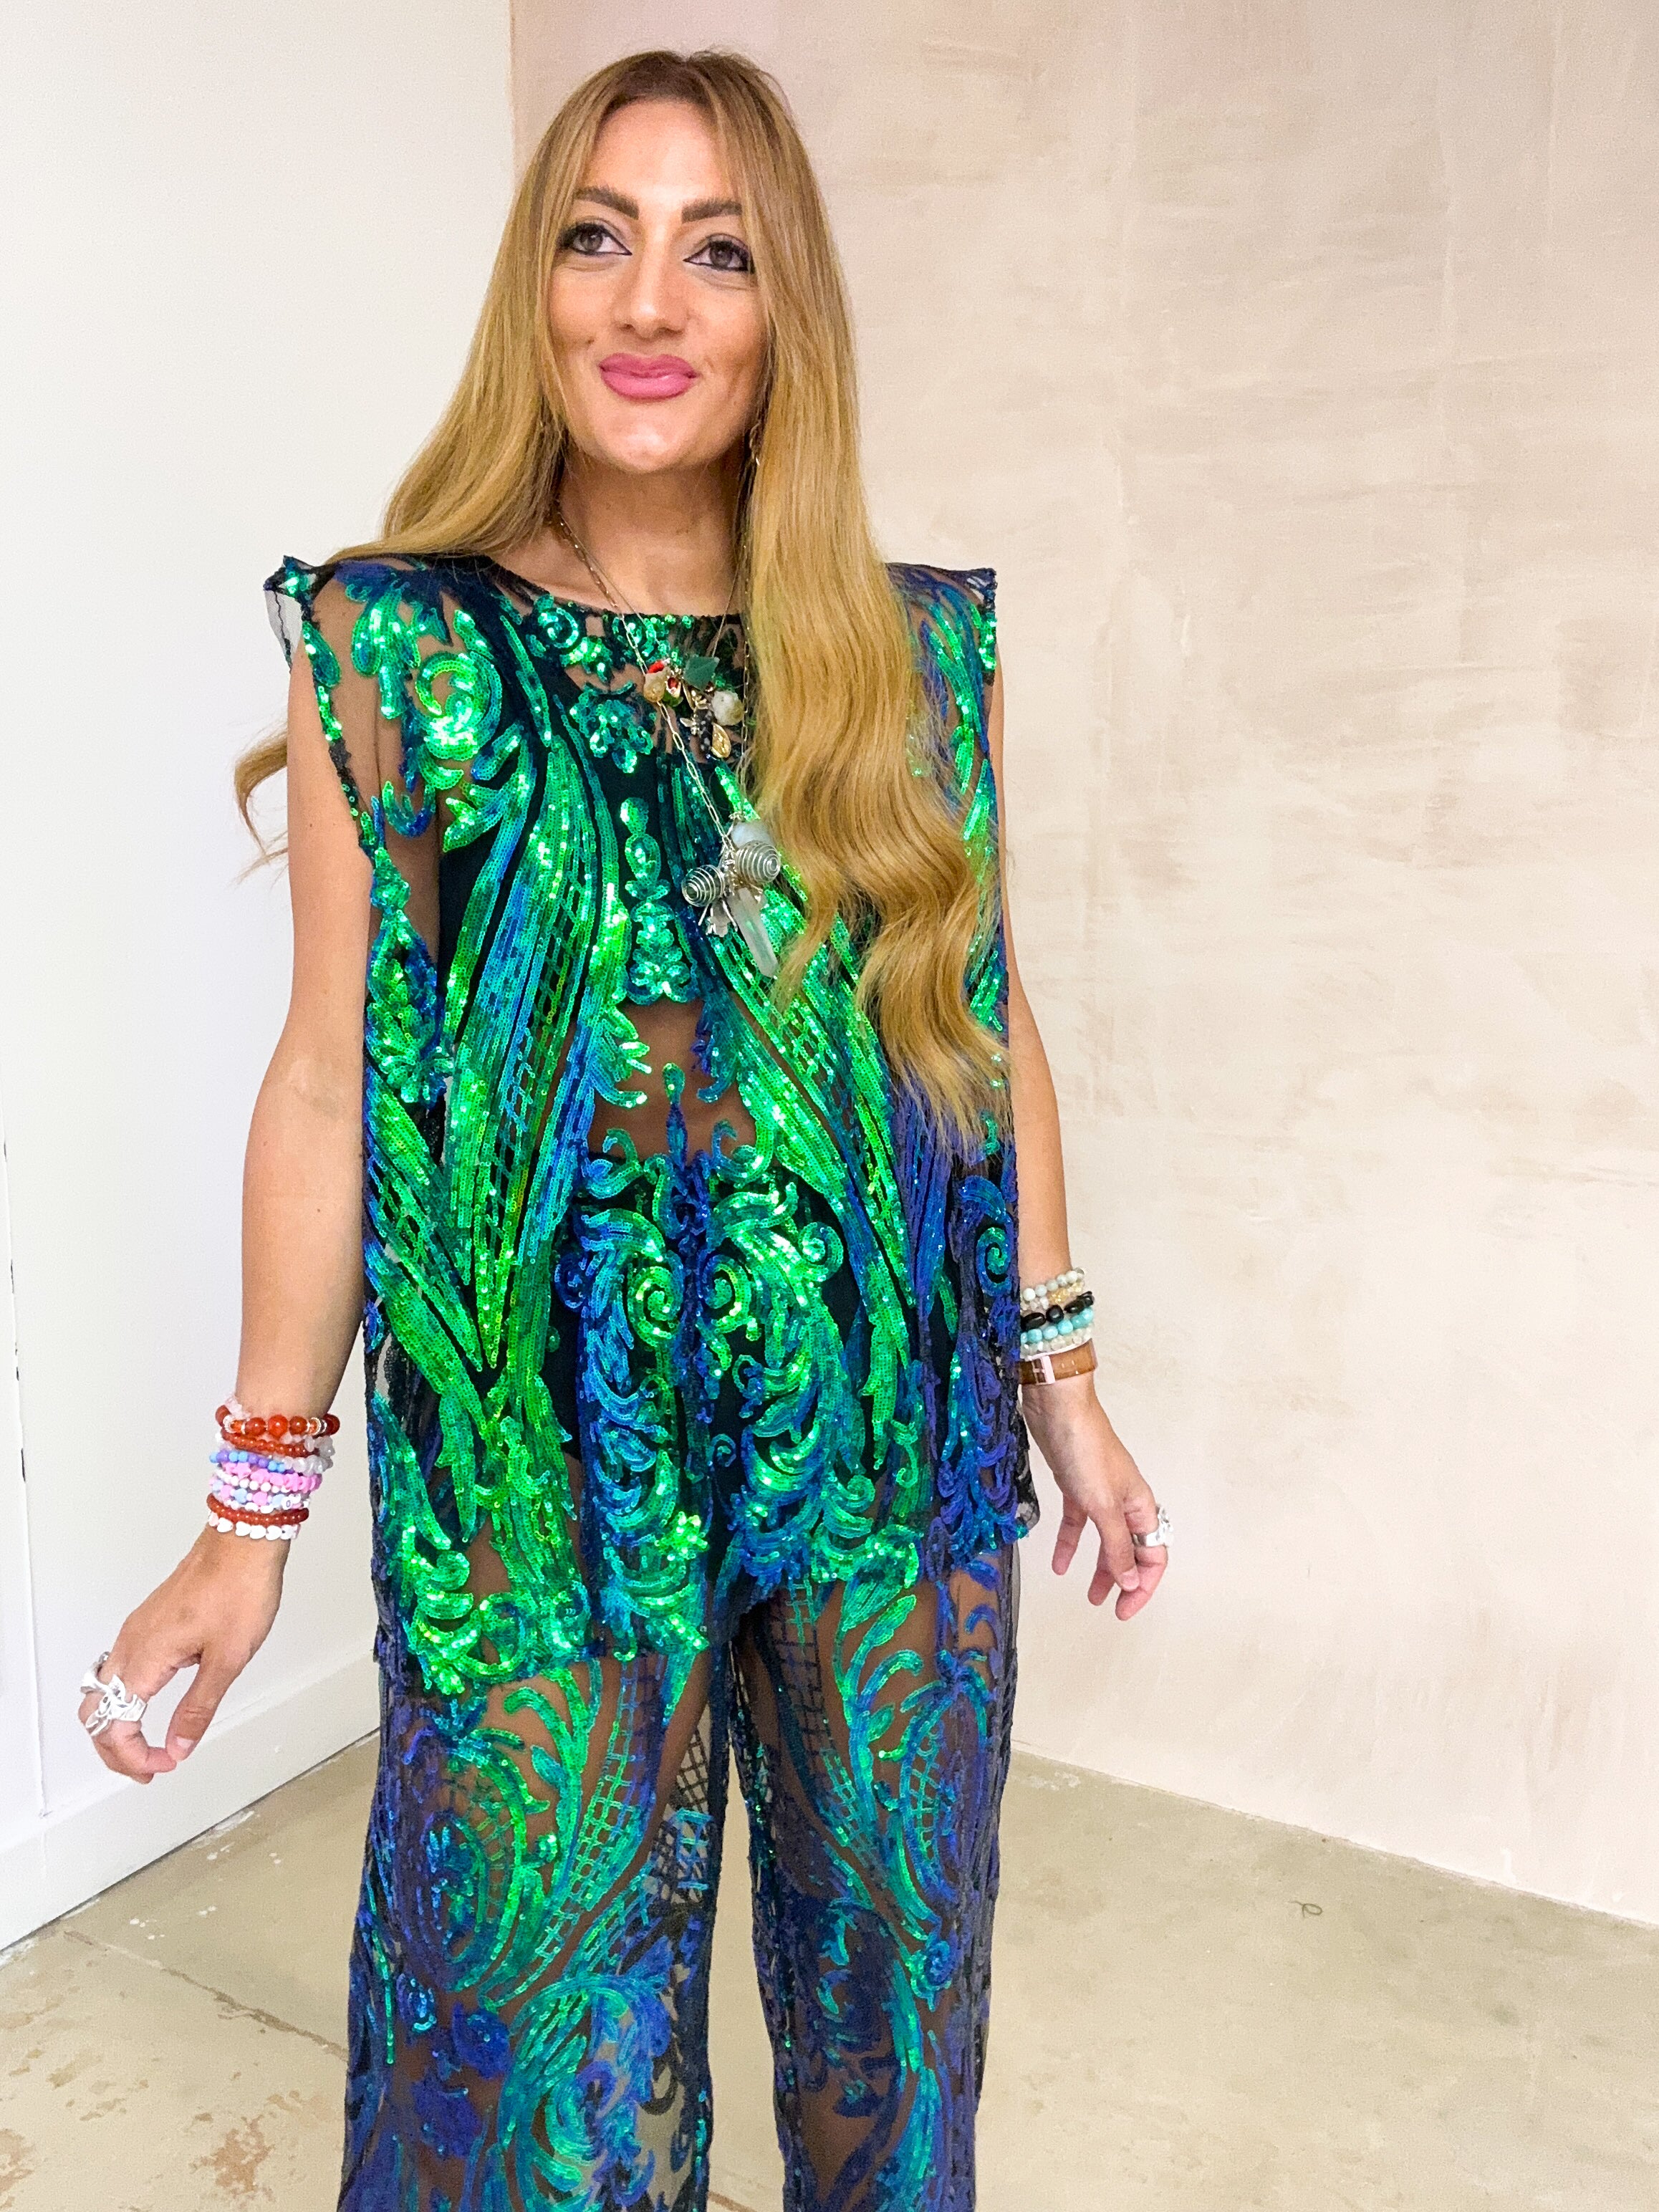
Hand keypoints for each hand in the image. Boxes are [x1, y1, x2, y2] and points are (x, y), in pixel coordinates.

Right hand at [77, 1530, 288, 1782]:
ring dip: (117, 1723)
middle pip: (96, 1711)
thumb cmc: (240, 1589)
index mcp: (145, 1657)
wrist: (244, 1541)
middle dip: (114, 1748)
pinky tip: (150, 1706)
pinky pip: (120, 1668)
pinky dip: (126, 1698)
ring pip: (103, 1690)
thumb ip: (198, 1708)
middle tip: (146, 1768)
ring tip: (146, 1746)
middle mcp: (131, 1643)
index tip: (163, 1766)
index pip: (116, 1725)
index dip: (134, 1756)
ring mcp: (137, 1630)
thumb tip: (179, 1746)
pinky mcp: (149, 1621)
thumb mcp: (227, 1659)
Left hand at [1022, 1378, 1166, 1619]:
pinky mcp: (1076, 1487)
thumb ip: (1117, 1546)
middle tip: (1108, 1607)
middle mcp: (1125, 1503)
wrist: (1059, 1410)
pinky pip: (1078, 1524)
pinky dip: (1070, 1544)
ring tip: (1090, 1596)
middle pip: (1131, 1551)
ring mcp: (1100, 1495)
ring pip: (1106, 1541)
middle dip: (1122, 1581)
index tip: (1124, 1611)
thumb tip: (1131, 1580)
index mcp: (1141, 1507)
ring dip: (1100, 1568)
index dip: (1142, 1586)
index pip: (1152, 1556)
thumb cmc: (1086, 1452)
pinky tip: (1058, 1563)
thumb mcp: (1103, 1506)